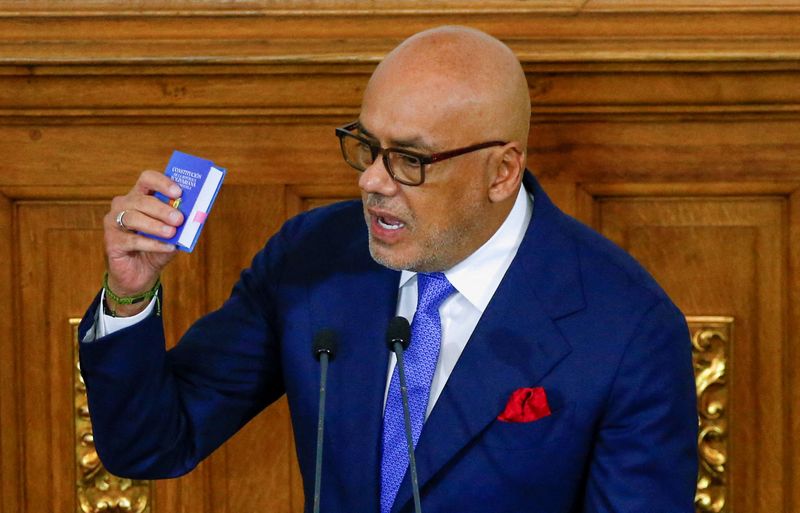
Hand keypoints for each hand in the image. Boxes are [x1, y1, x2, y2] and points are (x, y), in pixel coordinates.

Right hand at [103, 170, 183, 314]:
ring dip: (155, 225)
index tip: (178, 192)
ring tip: (172, 233)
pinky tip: (167, 247)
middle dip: (162, 209)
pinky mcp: (111, 241)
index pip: (147, 179)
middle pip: (142, 200)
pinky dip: (152, 244)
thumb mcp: (173, 233)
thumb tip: (197, 214)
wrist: (141, 274)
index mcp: (139, 196)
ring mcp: (114, 222)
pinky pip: (133, 240)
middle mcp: (123, 205)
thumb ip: (181, 222)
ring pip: (134, 218)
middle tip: (179, 218)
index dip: (162, 183)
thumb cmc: (157, 248)